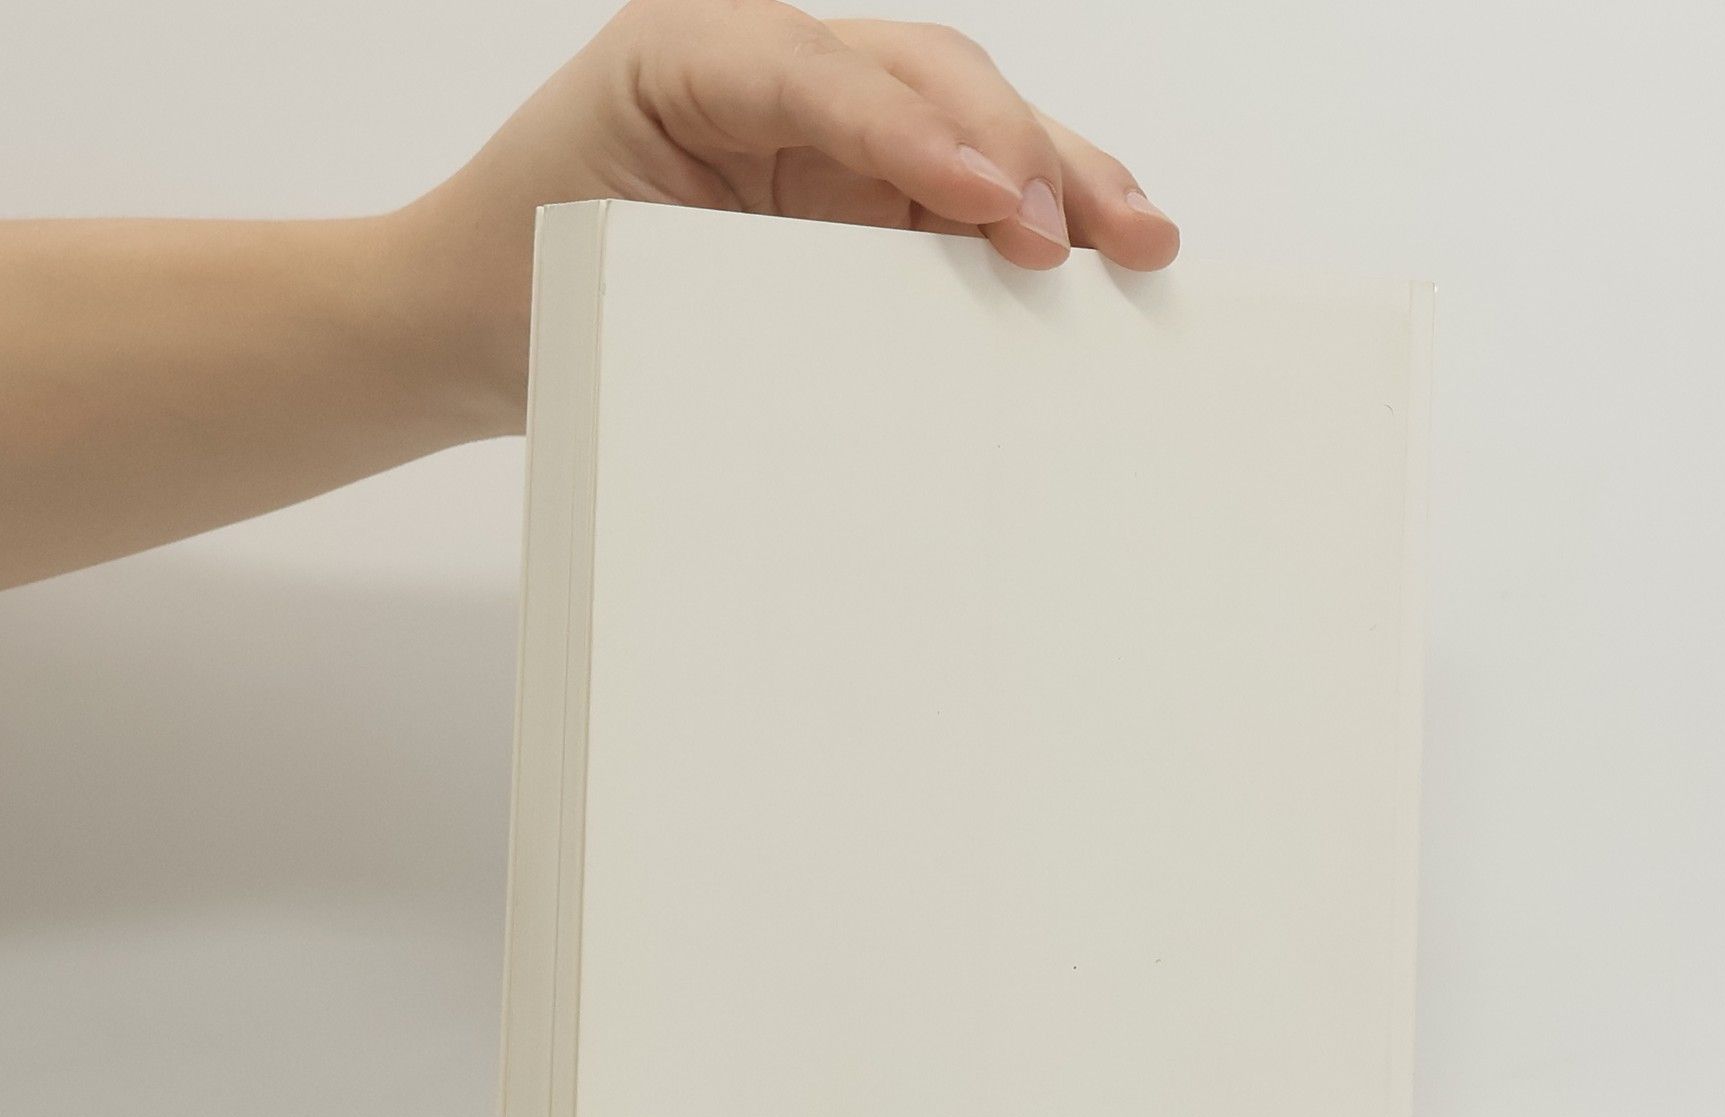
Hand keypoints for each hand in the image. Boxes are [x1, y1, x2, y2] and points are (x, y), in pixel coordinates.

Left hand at [404, 2, 1179, 430]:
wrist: (477, 321)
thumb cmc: (522, 284)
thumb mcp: (604, 273)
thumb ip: (729, 280)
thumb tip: (883, 345)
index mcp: (690, 56)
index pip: (824, 77)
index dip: (917, 134)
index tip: (991, 201)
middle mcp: (768, 73)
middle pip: (927, 77)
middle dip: (1022, 146)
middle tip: (1095, 230)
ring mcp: (820, 129)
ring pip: (966, 121)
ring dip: (1059, 174)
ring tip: (1141, 238)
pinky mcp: (851, 192)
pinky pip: (955, 190)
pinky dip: (1028, 218)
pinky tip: (1093, 252)